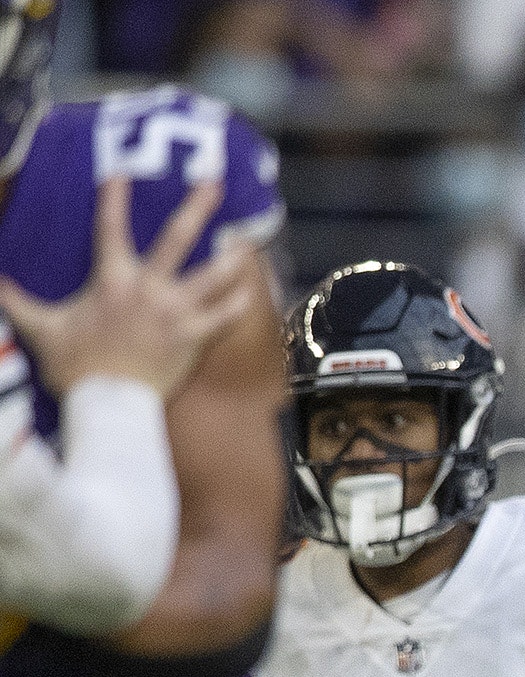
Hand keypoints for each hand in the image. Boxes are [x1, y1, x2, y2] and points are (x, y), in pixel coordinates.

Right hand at [0, 179, 264, 400]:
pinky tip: (252, 289)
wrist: (107, 405)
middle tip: (214, 183)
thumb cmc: (75, 366)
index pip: (109, 228)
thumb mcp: (42, 328)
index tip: (120, 175)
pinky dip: (239, 303)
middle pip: (177, 239)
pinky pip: (224, 317)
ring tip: (246, 241)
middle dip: (196, 209)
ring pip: (212, 276)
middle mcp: (148, 289)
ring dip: (231, 257)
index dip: (114, 200)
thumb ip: (18, 301)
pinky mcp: (193, 338)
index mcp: (111, 281)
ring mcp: (175, 313)